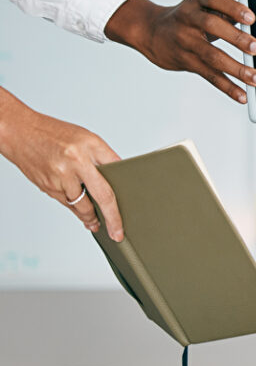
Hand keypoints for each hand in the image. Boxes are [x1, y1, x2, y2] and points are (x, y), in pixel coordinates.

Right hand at [0, 89, 123, 240]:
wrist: (20, 132)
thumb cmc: (55, 133)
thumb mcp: (87, 139)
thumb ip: (105, 157)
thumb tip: (121, 176)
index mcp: (88, 150)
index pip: (111, 179)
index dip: (119, 202)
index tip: (124, 219)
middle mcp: (73, 165)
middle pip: (99, 197)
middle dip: (110, 219)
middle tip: (116, 233)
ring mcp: (58, 178)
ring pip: (80, 205)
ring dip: (90, 216)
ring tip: (96, 223)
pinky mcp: (47, 187)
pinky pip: (66, 203)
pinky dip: (75, 209)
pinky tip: (81, 213)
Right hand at [104, 0, 255, 103]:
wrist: (153, 31)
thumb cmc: (196, 17)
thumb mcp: (215, 7)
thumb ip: (248, 9)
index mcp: (199, 0)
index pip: (215, 0)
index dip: (233, 8)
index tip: (252, 17)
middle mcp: (189, 18)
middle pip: (212, 26)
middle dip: (236, 38)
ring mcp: (185, 41)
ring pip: (212, 56)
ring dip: (236, 69)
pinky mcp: (185, 61)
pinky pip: (208, 75)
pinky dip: (227, 86)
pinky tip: (243, 96)